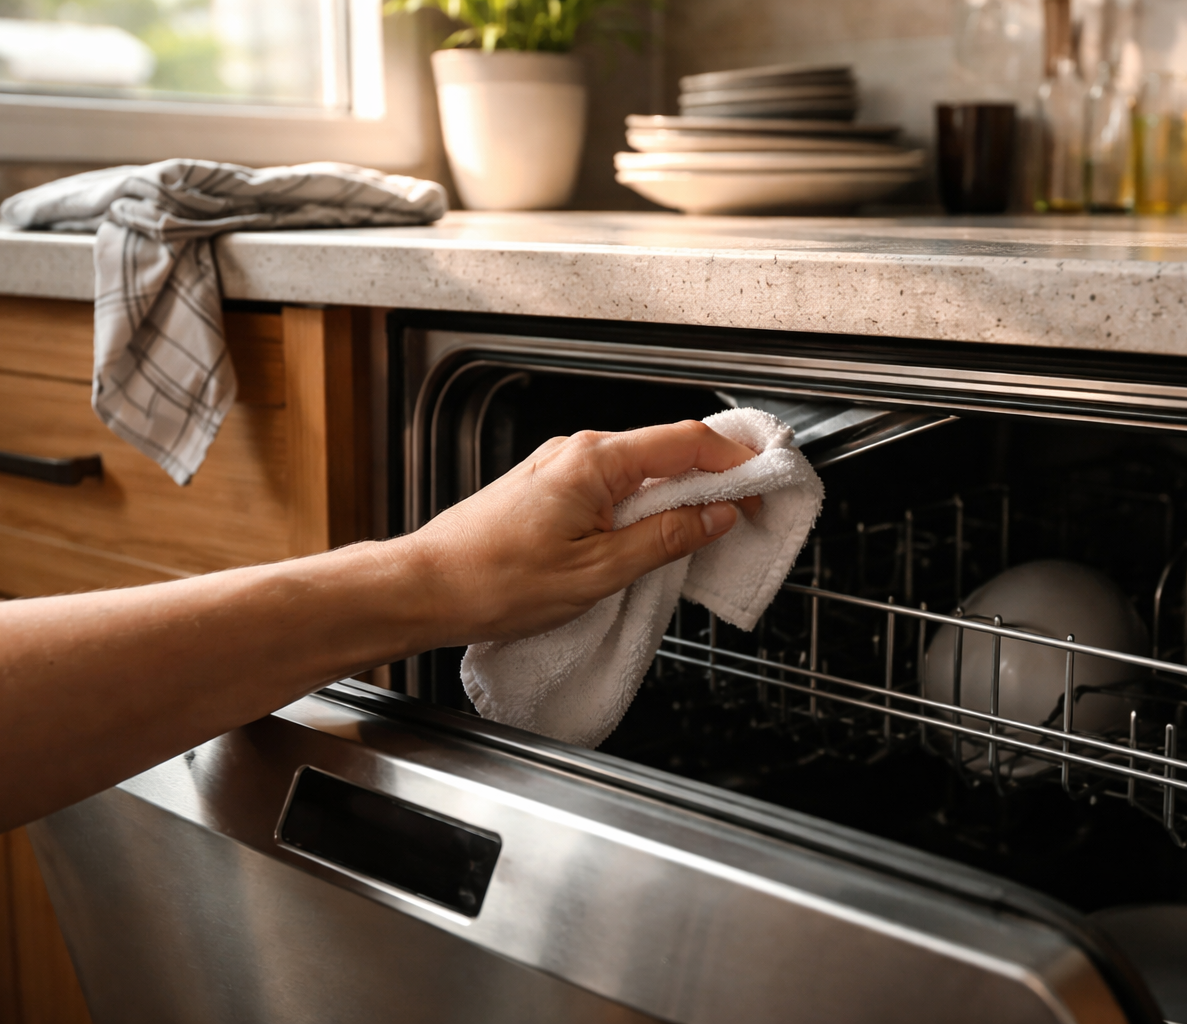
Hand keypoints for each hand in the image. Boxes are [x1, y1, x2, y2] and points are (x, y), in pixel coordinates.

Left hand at [397, 419, 761, 646]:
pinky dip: (643, 506)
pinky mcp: (548, 490)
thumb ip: (664, 539)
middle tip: (744, 517)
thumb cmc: (493, 581)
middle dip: (713, 480)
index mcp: (594, 461)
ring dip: (678, 497)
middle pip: (666, 451)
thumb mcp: (598, 571)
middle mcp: (576, 452)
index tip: (762, 490)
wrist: (423, 589)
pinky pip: (613, 486)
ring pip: (640, 471)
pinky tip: (649, 539)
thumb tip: (715, 518)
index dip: (735, 464)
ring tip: (702, 535)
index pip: (688, 442)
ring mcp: (560, 468)